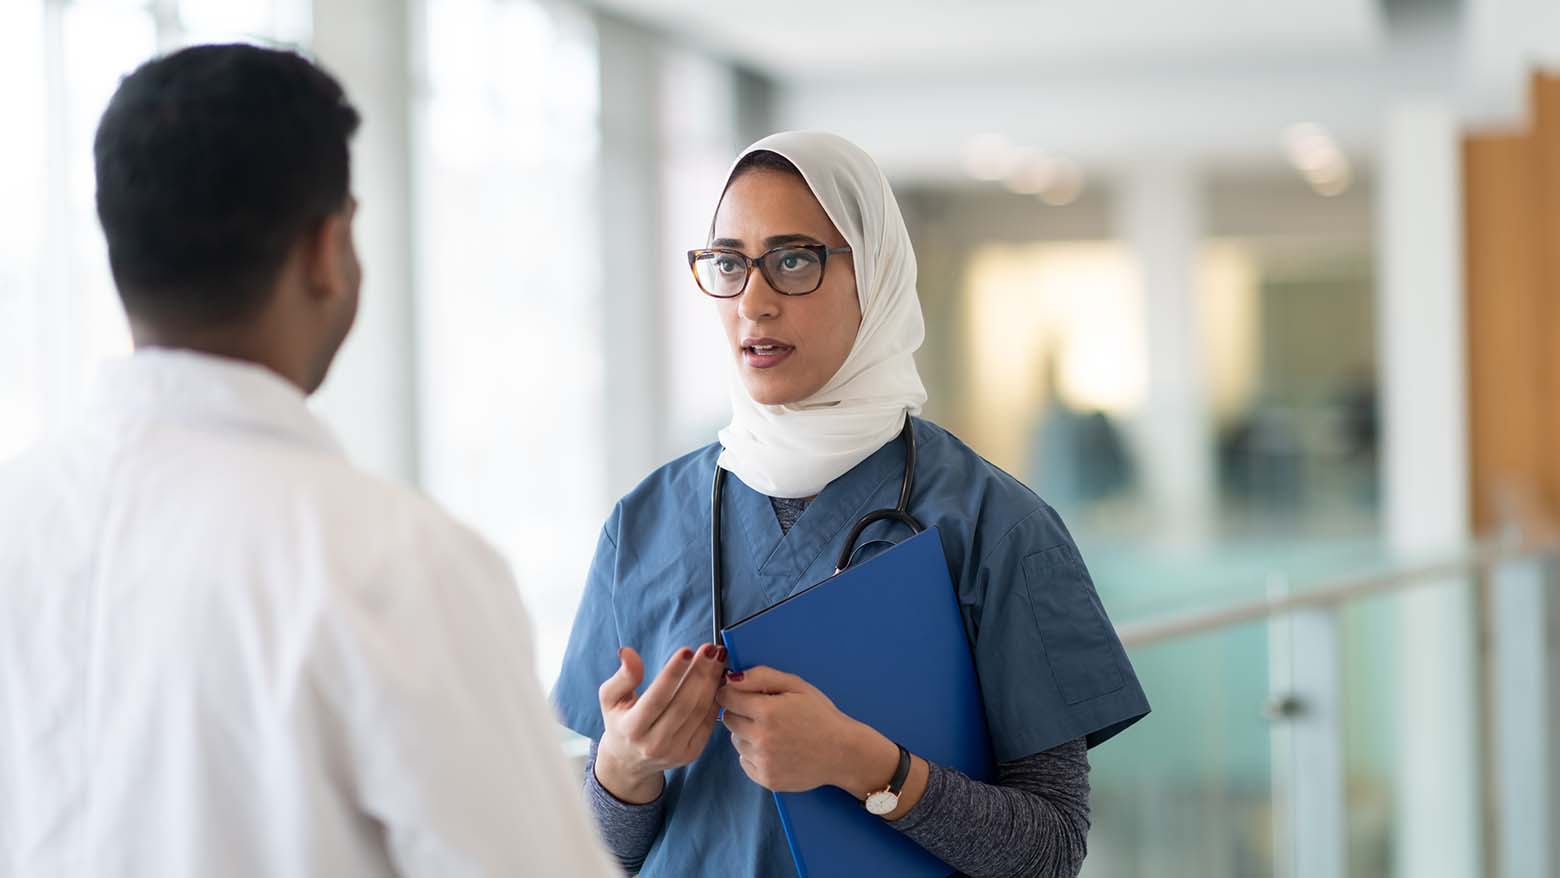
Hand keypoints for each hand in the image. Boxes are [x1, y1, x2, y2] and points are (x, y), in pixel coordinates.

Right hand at [594, 644, 726, 803]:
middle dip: (700, 673)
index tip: (688, 650)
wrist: (629, 762)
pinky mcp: (692, 754)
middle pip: (683, 703)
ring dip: (712, 682)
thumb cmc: (620, 721)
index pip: (657, 697)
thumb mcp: (610, 698)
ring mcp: (675, 751)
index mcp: (632, 728)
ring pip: (699, 711)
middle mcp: (654, 743)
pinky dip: (715, 698)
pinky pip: (708, 722)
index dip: (673, 673)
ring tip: (718, 658)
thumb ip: (622, 676)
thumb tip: (629, 652)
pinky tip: (719, 679)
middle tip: (710, 648)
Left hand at [716, 666, 899, 796]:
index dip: (734, 693)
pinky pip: (744, 762)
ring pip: (736, 741)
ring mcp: (763, 761)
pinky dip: (754, 755)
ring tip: (773, 733)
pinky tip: (775, 749)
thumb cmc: (821, 715)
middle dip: (741, 713)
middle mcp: (761, 738)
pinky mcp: (766, 779)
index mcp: (767, 711)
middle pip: (728, 719)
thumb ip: (762, 676)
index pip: (727, 698)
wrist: (842, 752)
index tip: (744, 695)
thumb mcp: (796, 685)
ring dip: (747, 735)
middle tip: (764, 714)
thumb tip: (731, 678)